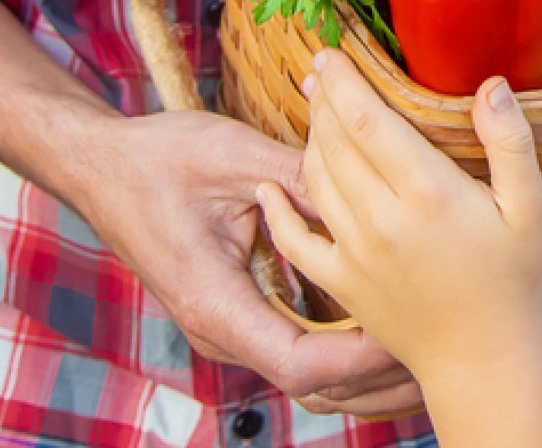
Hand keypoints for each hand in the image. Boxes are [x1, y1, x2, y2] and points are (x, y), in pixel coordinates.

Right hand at [66, 109, 419, 415]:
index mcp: (215, 303)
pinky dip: (342, 349)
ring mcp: (228, 326)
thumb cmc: (159, 159)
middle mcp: (221, 329)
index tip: (411, 336)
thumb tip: (369, 192)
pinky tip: (386, 330)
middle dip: (376, 378)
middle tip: (440, 355)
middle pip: (314, 384)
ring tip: (427, 354)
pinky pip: (298, 347)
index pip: (301, 363)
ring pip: (309, 375)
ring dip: (365, 372)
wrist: (100, 166)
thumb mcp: (235, 158)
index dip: (361, 358)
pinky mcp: (237, 312)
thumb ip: (301, 180)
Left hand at [256, 53, 541, 390]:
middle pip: (334, 141)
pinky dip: (277, 210)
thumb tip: (491, 85)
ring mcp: (354, 252)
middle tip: (318, 69)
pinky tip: (267, 188)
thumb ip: (510, 142)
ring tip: (313, 110)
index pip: (368, 120)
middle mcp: (381, 218)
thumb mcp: (530, 208)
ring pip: (314, 178)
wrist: (482, 360)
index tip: (332, 53)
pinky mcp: (340, 281)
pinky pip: (295, 239)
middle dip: (323, 99)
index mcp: (428, 193)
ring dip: (308, 138)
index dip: (344, 81)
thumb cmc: (513, 281)